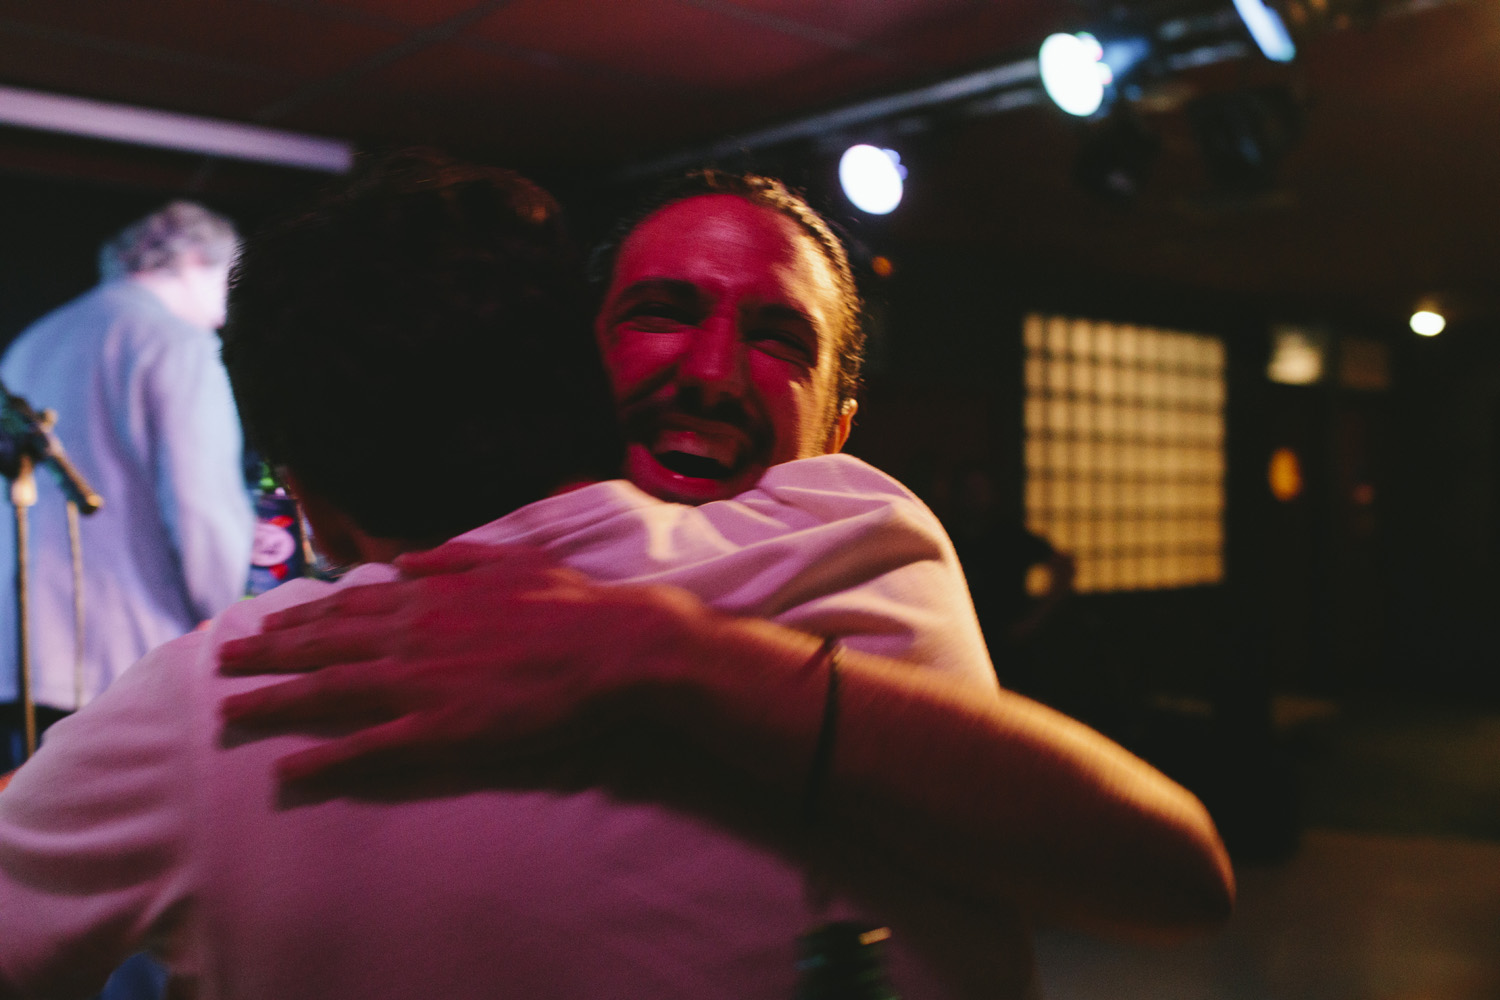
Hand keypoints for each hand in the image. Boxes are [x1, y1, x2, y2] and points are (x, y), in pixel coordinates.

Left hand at [219, 541, 712, 782]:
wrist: (611, 648)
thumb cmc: (571, 603)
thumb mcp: (512, 559)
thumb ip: (453, 558)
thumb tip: (406, 561)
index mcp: (428, 596)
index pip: (346, 606)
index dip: (300, 616)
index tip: (265, 623)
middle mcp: (410, 635)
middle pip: (321, 646)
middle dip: (265, 654)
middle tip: (223, 662)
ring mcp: (420, 684)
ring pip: (327, 692)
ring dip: (272, 700)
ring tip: (228, 711)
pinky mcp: (439, 730)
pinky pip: (367, 748)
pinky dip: (322, 759)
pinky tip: (286, 770)